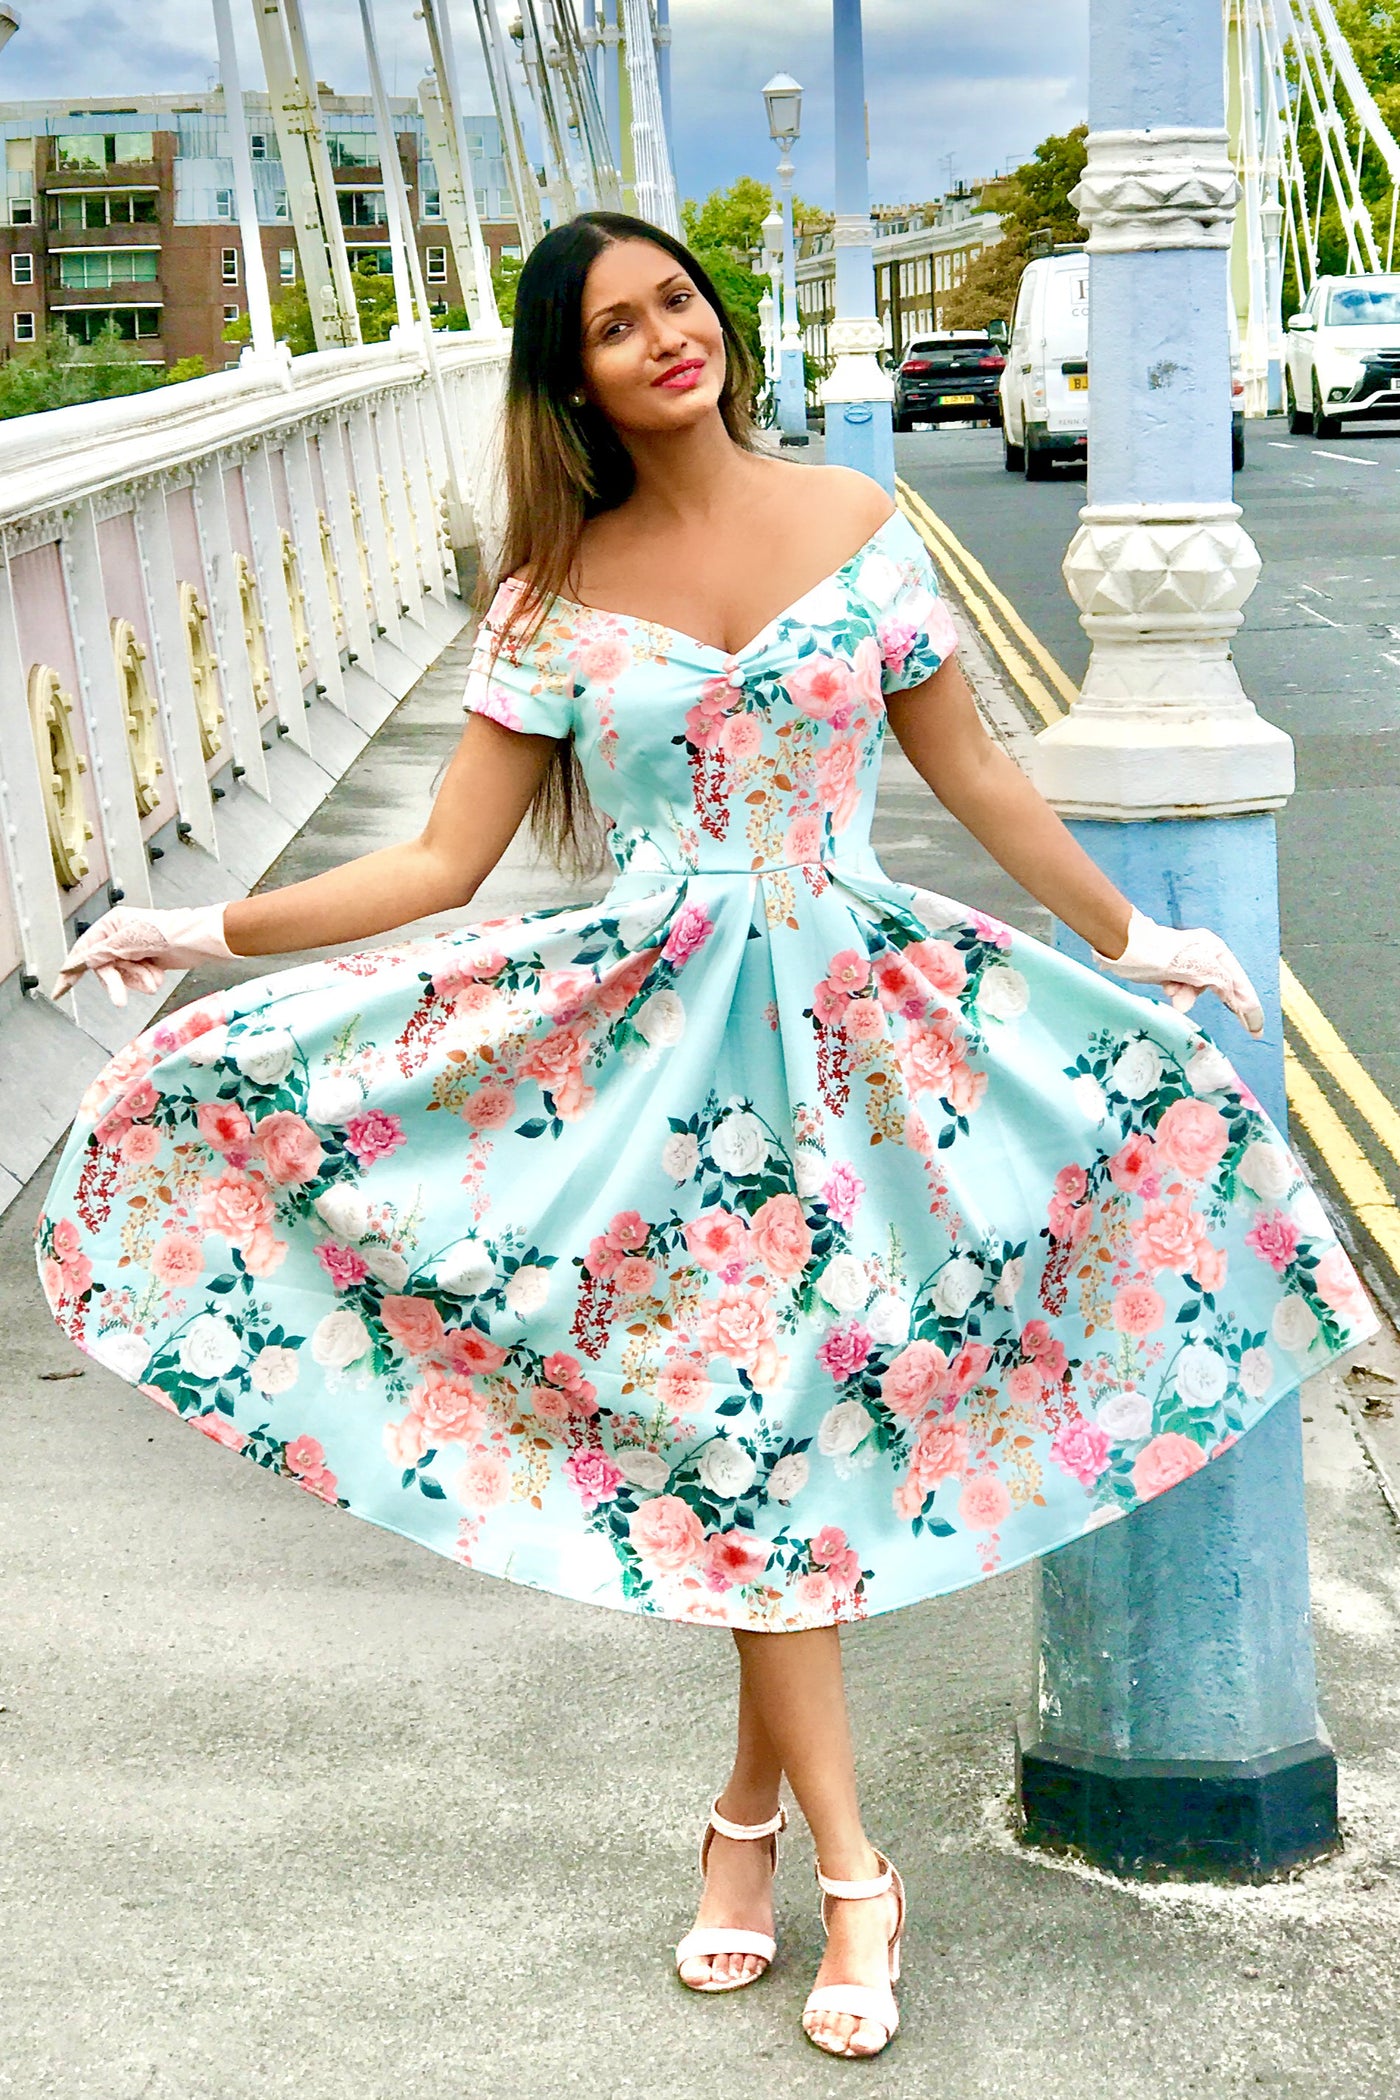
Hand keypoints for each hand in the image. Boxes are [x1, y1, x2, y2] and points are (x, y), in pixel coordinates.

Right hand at [51, 904, 233, 1006]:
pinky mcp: (147, 962)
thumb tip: (82, 960)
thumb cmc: (170, 932)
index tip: (60, 988)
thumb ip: (103, 952)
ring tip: (152, 975)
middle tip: (120, 999)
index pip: (84, 950)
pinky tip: (158, 972)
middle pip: (104, 967)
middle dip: (117, 981)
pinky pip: (137, 979)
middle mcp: (120, 936)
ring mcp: (134, 950)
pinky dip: (147, 979)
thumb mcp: (130, 942)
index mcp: (112, 925)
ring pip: (122, 976)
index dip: (72, 970)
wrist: (199, 941)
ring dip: (137, 979)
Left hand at [1093, 908, 1265, 1038]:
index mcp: (1216, 951)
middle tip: (1250, 1030)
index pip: (1238, 983)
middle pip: (1222, 987)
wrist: (1126, 949)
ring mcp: (1189, 964)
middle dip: (1226, 1004)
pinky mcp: (1174, 973)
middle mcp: (1206, 956)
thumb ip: (1221, 981)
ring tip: (1174, 991)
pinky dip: (1178, 993)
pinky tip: (1168, 988)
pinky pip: (1184, 990)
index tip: (1256, 1029)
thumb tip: (1234, 997)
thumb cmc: (1161, 954)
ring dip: (1188, 996)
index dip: (1250, 1007)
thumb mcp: (1198, 967)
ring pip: (1200, 991)